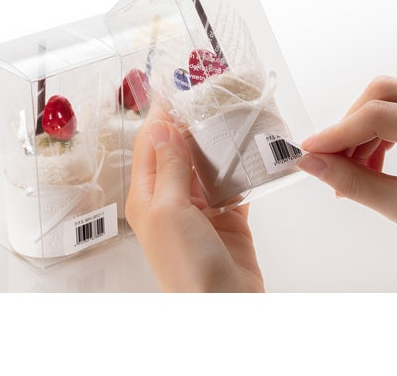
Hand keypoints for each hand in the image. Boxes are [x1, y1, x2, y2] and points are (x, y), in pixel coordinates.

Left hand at [125, 106, 263, 291]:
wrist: (226, 306)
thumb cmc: (187, 265)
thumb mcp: (170, 210)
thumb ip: (169, 168)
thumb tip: (160, 127)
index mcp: (148, 197)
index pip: (150, 145)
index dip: (161, 117)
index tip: (175, 90)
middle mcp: (171, 199)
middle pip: (178, 152)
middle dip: (191, 126)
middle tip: (209, 98)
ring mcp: (200, 208)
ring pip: (205, 165)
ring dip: (216, 144)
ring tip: (230, 115)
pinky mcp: (227, 216)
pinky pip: (231, 183)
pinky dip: (239, 168)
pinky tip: (248, 150)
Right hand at [298, 76, 396, 237]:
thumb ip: (353, 183)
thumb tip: (311, 163)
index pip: (380, 115)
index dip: (337, 132)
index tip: (310, 151)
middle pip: (383, 93)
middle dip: (348, 125)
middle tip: (330, 159)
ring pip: (387, 100)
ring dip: (359, 132)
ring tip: (351, 171)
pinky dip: (375, 135)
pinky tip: (369, 164)